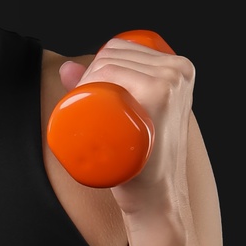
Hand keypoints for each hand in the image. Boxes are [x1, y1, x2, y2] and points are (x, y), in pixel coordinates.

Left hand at [57, 38, 195, 235]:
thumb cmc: (143, 159)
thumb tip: (66, 67)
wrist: (157, 196)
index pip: (122, 49)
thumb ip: (103, 87)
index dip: (94, 65)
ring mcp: (171, 82)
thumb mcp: (131, 116)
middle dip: (87, 76)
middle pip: (114, 55)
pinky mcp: (160, 96)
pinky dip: (94, 79)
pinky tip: (91, 96)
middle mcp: (178, 70)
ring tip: (89, 110)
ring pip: (109, 64)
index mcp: (179, 68)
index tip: (87, 95)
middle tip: (85, 109)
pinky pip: (114, 72)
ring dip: (86, 80)